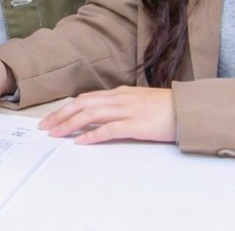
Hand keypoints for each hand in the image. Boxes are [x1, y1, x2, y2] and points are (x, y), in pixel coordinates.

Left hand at [37, 86, 176, 143]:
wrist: (188, 110)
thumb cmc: (166, 108)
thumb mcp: (138, 101)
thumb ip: (120, 104)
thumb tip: (102, 111)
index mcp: (119, 93)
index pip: (85, 98)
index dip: (66, 108)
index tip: (52, 118)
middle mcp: (119, 99)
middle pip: (82, 104)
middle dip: (61, 115)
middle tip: (45, 127)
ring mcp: (127, 111)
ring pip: (90, 114)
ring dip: (70, 124)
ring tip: (56, 134)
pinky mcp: (136, 125)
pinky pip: (109, 129)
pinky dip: (92, 135)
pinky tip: (80, 142)